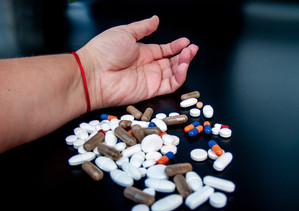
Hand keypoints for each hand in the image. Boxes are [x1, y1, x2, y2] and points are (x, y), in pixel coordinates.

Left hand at [77, 15, 197, 109]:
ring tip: (188, 55)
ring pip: (173, 73)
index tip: (186, 42)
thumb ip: (143, 27)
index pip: (164, 50)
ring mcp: (150, 78)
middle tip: (191, 49)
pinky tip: (183, 67)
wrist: (94, 73)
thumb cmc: (104, 51)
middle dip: (184, 55)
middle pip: (171, 62)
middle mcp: (147, 66)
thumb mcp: (125, 32)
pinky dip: (179, 77)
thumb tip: (155, 19)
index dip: (176, 46)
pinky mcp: (151, 90)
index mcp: (142, 52)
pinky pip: (170, 85)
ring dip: (184, 65)